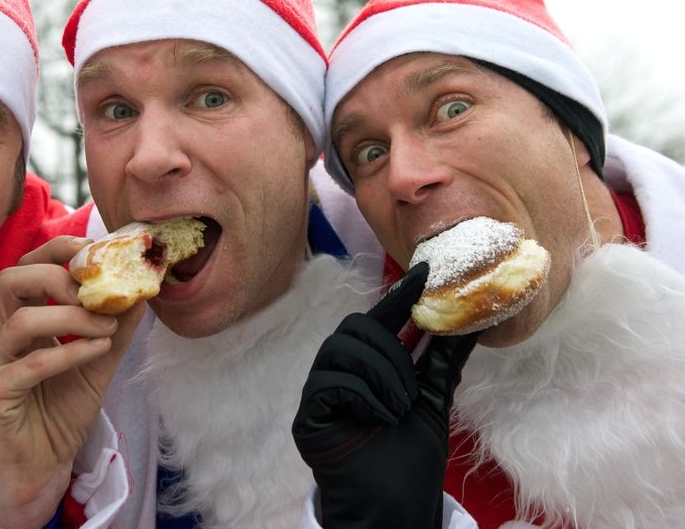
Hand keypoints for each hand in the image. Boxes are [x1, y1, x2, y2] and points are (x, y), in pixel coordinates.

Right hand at [0, 236, 145, 527]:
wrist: (39, 471)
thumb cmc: (59, 415)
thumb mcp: (96, 365)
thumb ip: (115, 330)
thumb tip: (142, 292)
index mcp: (18, 320)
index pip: (25, 268)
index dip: (55, 250)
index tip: (94, 249)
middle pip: (8, 280)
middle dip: (56, 275)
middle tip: (95, 289)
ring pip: (18, 320)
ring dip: (70, 317)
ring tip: (106, 326)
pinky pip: (30, 365)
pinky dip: (69, 352)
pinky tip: (97, 350)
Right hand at [292, 262, 478, 527]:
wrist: (394, 508)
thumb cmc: (408, 459)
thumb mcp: (434, 401)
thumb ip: (442, 362)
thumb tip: (470, 325)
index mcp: (368, 366)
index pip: (381, 320)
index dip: (400, 297)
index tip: (425, 274)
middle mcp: (341, 372)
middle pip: (355, 326)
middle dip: (390, 350)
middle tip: (410, 389)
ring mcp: (322, 392)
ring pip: (342, 348)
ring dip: (382, 376)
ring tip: (400, 409)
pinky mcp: (309, 415)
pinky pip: (330, 381)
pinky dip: (364, 396)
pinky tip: (380, 419)